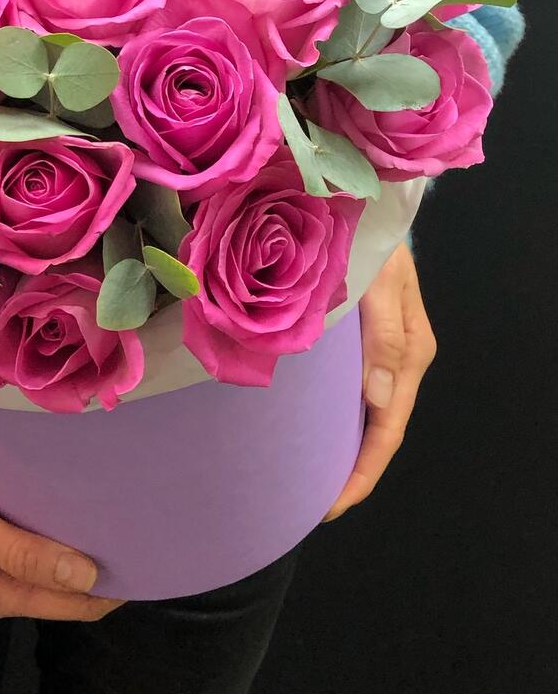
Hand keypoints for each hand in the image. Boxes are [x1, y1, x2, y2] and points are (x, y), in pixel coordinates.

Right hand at [0, 328, 124, 620]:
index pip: (70, 603)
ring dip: (86, 523)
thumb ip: (22, 555)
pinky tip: (91, 474)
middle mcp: (0, 569)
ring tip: (132, 497)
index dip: (113, 589)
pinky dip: (62, 497)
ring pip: (57, 538)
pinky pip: (39, 505)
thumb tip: (88, 578)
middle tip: (152, 520)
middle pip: (68, 574)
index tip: (155, 558)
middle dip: (108, 556)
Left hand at [324, 242, 436, 520]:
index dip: (362, 471)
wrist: (365, 208)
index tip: (330, 506)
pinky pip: (349, 391)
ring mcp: (379, 353)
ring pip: (363, 414)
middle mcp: (397, 361)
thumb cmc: (376, 242)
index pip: (388, 427)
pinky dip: (335, 417)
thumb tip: (381, 401)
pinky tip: (311, 429)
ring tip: (304, 479)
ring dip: (340, 447)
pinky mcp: (359, 342)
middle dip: (349, 471)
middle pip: (377, 429)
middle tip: (309, 504)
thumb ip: (385, 337)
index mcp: (409, 353)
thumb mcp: (383, 282)